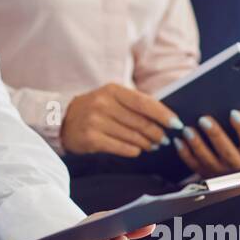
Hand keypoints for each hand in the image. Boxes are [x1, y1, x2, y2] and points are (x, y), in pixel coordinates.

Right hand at [61, 83, 181, 156]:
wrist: (62, 120)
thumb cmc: (95, 109)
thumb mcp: (112, 98)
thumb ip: (135, 104)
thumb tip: (164, 117)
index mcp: (112, 90)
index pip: (144, 103)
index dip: (163, 114)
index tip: (176, 123)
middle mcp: (104, 104)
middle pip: (140, 122)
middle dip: (157, 133)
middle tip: (165, 139)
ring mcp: (96, 122)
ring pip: (132, 136)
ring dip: (147, 143)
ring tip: (154, 145)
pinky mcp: (91, 139)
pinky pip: (121, 147)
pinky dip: (133, 150)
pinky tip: (138, 150)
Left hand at [173, 110, 239, 174]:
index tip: (234, 113)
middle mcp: (238, 168)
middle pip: (226, 150)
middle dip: (215, 134)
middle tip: (203, 118)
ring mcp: (220, 174)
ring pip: (207, 159)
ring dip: (196, 144)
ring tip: (187, 129)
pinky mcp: (205, 176)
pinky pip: (193, 165)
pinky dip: (185, 153)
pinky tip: (179, 140)